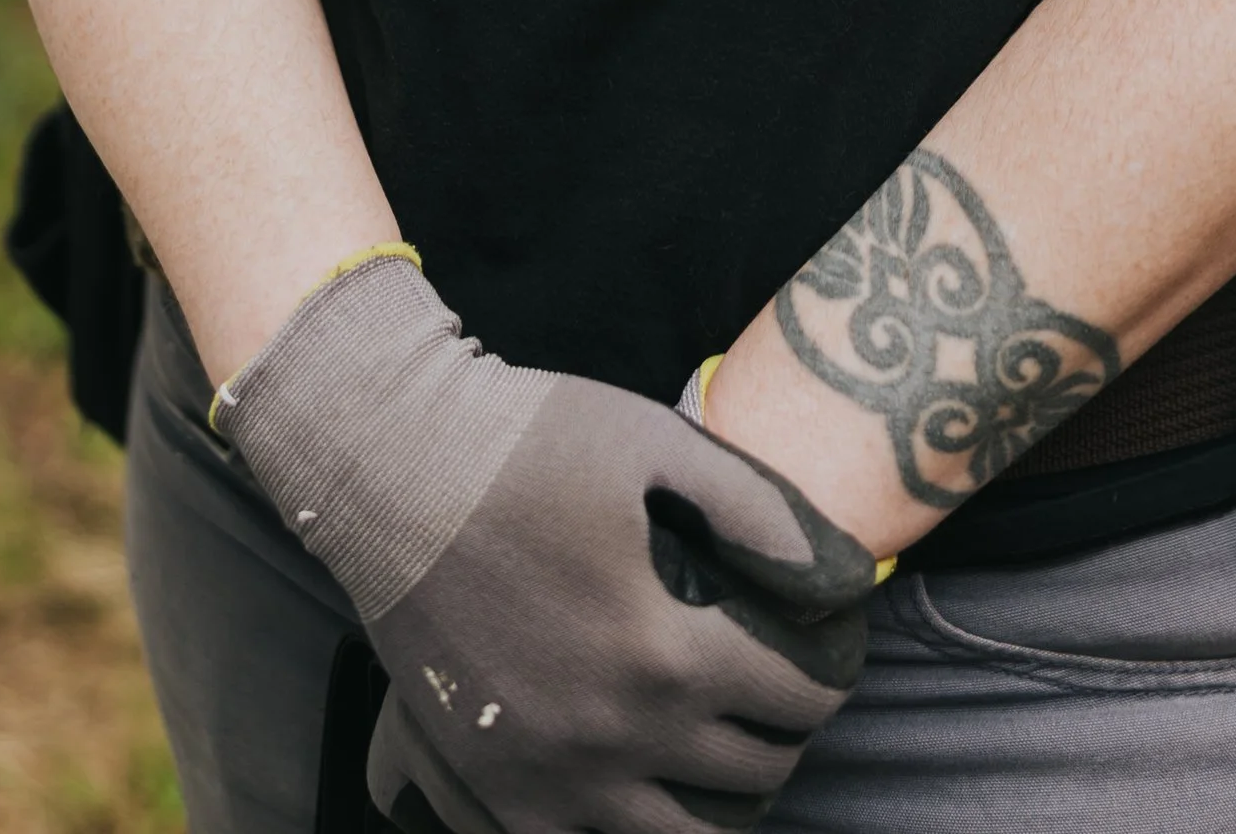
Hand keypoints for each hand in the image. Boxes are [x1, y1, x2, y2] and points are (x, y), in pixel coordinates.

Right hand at [214, 257, 875, 833]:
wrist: (389, 466)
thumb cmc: (528, 440)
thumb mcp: (662, 445)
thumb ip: (765, 513)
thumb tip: (847, 578)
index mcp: (665, 652)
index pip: (797, 699)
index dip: (830, 675)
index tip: (829, 651)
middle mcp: (614, 738)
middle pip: (752, 777)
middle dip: (787, 734)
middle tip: (783, 694)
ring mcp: (548, 779)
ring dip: (722, 800)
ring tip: (725, 747)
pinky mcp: (491, 792)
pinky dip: (630, 827)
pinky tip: (642, 782)